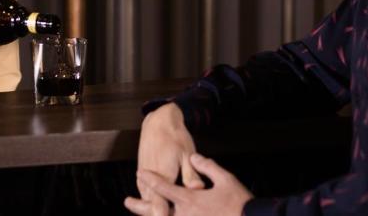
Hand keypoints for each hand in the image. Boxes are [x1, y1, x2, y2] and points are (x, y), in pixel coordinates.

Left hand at [125, 154, 252, 215]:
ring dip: (153, 214)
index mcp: (190, 200)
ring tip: (145, 211)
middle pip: (156, 211)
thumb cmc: (239, 202)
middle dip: (140, 206)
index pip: (163, 187)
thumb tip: (195, 157)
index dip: (150, 179)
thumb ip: (206, 167)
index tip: (140, 172)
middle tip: (128, 201)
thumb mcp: (225, 179)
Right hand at [131, 103, 202, 215]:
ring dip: (154, 210)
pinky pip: (145, 195)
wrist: (158, 122)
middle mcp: (149, 179)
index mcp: (162, 175)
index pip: (159, 207)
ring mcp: (143, 179)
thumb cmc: (174, 136)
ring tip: (167, 213)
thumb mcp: (187, 153)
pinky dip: (151, 203)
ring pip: (146, 203)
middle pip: (150, 208)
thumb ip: (191, 174)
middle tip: (173, 215)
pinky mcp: (142, 177)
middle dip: (159, 214)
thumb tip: (198, 189)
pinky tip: (162, 206)